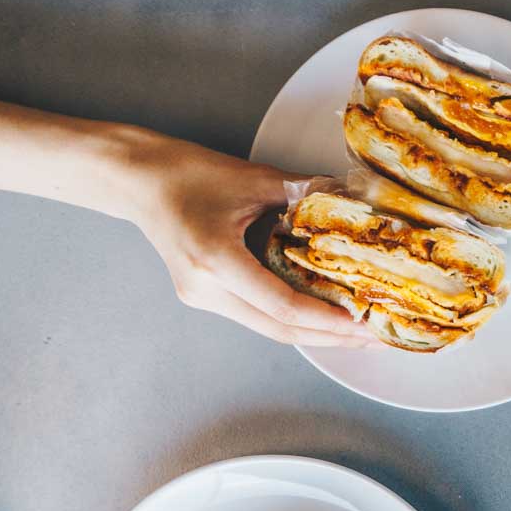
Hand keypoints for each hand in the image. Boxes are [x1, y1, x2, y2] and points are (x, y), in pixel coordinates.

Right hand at [123, 133, 374, 346]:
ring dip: (315, 333)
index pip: (283, 306)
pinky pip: (257, 316)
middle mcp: (206, 290)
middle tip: (374, 338)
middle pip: (280, 330)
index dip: (328, 321)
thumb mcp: (255, 179)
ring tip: (357, 332)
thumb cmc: (186, 172)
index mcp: (216, 261)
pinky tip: (323, 315)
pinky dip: (293, 318)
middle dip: (331, 339)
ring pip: (269, 329)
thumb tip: (356, 203)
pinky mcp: (204, 297)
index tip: (365, 324)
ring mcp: (202, 298)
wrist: (135, 179)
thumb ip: (307, 195)